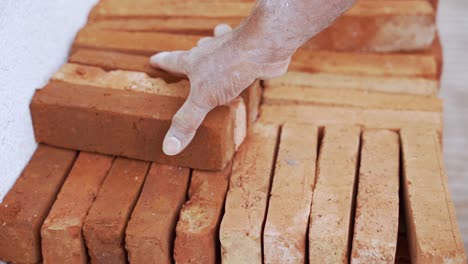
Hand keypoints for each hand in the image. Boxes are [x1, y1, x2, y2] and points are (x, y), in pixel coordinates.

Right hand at [150, 24, 289, 155]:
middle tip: (188, 59)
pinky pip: (242, 60)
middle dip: (191, 56)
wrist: (263, 47)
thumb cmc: (229, 67)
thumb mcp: (203, 99)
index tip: (153, 60)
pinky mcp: (250, 56)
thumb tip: (168, 147)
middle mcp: (211, 52)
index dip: (163, 62)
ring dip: (215, 52)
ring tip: (214, 60)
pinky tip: (248, 69)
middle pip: (196, 52)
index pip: (173, 61)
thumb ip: (187, 122)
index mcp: (195, 61)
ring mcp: (231, 50)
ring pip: (219, 50)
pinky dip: (242, 63)